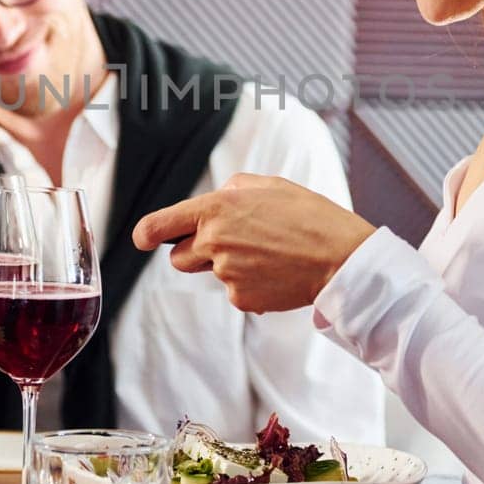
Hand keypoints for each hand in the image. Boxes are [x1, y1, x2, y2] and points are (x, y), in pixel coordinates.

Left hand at [133, 174, 375, 312]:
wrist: (340, 258)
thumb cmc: (310, 216)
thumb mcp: (270, 185)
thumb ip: (234, 190)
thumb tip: (219, 199)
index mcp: (216, 210)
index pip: (159, 226)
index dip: (146, 233)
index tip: (143, 238)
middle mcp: (214, 243)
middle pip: (179, 258)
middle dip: (197, 253)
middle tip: (234, 243)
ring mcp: (226, 274)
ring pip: (211, 274)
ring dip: (228, 267)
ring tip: (266, 255)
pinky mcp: (241, 299)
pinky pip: (234, 292)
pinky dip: (249, 285)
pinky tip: (275, 272)